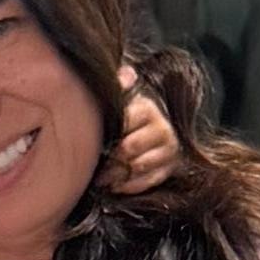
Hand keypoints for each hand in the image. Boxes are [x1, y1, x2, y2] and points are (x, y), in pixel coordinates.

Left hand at [102, 68, 184, 195]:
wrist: (151, 130)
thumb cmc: (127, 115)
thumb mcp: (121, 97)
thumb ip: (119, 85)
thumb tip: (126, 74)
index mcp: (148, 109)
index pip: (123, 123)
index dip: (105, 136)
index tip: (90, 143)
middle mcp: (162, 129)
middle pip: (129, 150)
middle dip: (108, 160)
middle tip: (92, 166)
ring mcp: (168, 150)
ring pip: (137, 168)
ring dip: (116, 175)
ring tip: (100, 178)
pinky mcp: (169, 169)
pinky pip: (147, 182)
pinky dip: (128, 186)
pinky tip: (114, 184)